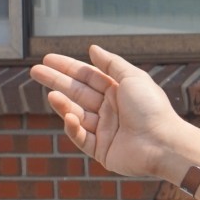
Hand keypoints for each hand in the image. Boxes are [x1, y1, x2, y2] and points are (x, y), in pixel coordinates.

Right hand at [30, 45, 186, 180]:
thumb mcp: (133, 78)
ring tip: (53, 96)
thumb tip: (92, 48)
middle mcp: (111, 110)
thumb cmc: (152, 108)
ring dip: (63, 105)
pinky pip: (82, 138)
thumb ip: (112, 64)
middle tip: (35, 71)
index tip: (46, 59)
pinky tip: (71, 117)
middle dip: (57, 81)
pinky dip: (74, 128)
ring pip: (77, 114)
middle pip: (78, 93)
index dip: (68, 67)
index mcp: (119, 92)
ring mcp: (105, 131)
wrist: (164, 143)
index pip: (88, 76)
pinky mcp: (102, 151)